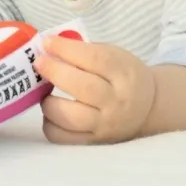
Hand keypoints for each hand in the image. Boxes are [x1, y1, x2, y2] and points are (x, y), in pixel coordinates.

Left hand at [34, 36, 155, 144]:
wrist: (147, 109)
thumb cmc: (123, 76)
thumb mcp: (114, 56)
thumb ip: (85, 51)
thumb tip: (48, 47)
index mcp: (124, 73)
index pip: (95, 59)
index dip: (66, 49)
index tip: (47, 42)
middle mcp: (116, 102)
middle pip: (82, 87)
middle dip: (54, 72)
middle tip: (39, 63)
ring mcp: (105, 125)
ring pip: (69, 117)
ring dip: (49, 101)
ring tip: (44, 92)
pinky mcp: (93, 142)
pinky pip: (62, 137)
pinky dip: (50, 123)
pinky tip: (52, 111)